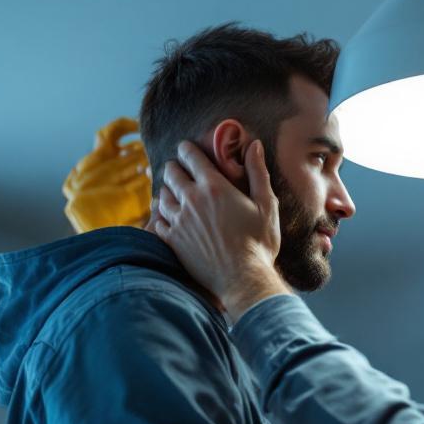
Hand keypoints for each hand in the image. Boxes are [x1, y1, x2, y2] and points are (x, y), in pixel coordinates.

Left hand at [148, 139, 291, 320]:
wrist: (243, 279)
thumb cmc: (259, 243)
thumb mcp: (266, 205)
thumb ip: (258, 173)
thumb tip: (254, 145)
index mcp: (214, 187)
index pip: (189, 156)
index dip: (187, 149)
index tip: (188, 150)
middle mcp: (191, 199)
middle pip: (170, 172)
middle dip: (174, 167)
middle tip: (180, 170)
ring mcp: (179, 221)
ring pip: (161, 195)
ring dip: (167, 190)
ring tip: (173, 192)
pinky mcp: (172, 240)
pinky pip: (157, 220)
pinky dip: (160, 214)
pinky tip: (167, 216)